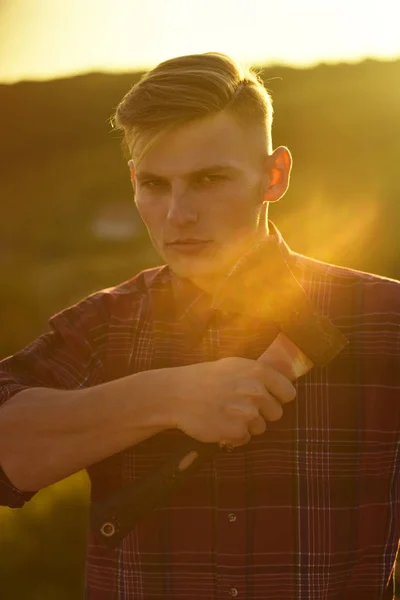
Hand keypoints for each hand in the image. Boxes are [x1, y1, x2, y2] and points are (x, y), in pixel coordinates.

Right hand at [169, 355, 295, 447]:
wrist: (176, 395)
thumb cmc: (204, 378)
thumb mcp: (234, 365)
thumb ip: (258, 373)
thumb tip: (283, 377)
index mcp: (258, 372)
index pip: (289, 392)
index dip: (279, 397)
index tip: (269, 398)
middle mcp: (257, 392)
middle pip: (276, 412)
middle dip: (262, 412)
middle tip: (240, 406)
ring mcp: (247, 413)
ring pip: (261, 427)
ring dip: (247, 424)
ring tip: (226, 413)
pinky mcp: (237, 432)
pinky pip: (245, 438)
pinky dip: (233, 435)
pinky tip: (219, 424)